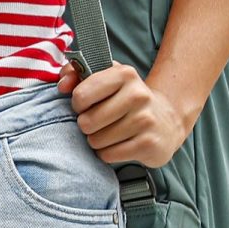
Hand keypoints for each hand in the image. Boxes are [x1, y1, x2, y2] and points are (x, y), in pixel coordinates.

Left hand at [58, 61, 193, 167]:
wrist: (166, 120)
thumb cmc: (123, 98)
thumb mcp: (103, 77)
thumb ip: (75, 73)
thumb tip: (62, 86)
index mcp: (124, 74)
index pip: (80, 95)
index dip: (77, 104)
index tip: (86, 104)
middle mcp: (138, 95)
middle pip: (87, 122)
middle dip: (86, 125)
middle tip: (98, 122)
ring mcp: (146, 120)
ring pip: (96, 140)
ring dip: (97, 140)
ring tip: (110, 132)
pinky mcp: (149, 144)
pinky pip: (109, 154)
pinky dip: (108, 153)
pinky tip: (119, 144)